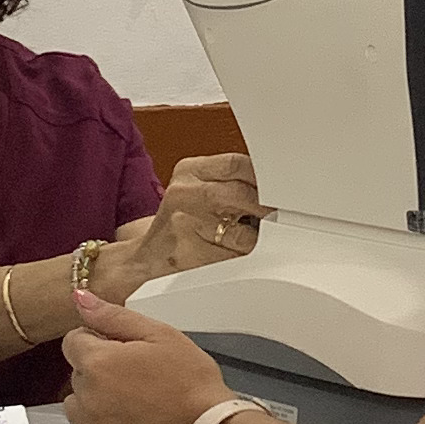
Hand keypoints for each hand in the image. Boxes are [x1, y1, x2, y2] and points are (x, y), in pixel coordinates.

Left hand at [64, 291, 228, 423]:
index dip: (97, 340)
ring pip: (79, 406)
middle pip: (78, 374)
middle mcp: (87, 397)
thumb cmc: (190, 384)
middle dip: (99, 369)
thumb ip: (113, 317)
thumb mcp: (159, 335)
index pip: (73, 341)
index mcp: (97, 362)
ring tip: (134, 401)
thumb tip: (82, 300)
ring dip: (96, 400)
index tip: (121, 348)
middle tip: (138, 375)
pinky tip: (137, 423)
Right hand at [96, 150, 264, 300]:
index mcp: (188, 171)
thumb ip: (230, 182)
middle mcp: (183, 194)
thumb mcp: (197, 190)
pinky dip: (244, 259)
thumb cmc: (179, 223)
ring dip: (258, 237)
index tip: (279, 191)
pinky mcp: (188, 256)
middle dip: (266, 209)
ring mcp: (183, 225)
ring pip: (240, 230)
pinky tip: (240, 256)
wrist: (145, 259)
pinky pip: (231, 258)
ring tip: (257, 238)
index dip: (264, 178)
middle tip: (278, 218)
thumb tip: (276, 188)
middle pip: (241, 194)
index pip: (237, 164)